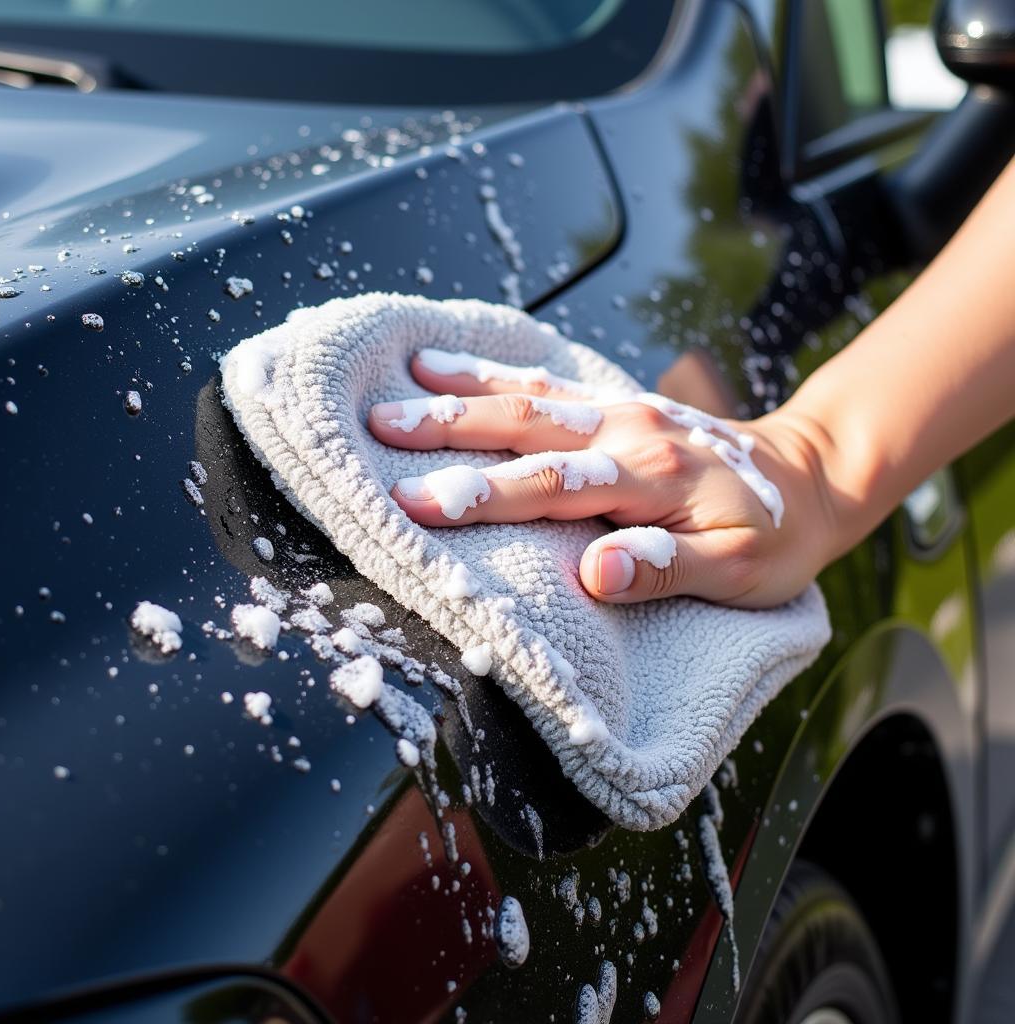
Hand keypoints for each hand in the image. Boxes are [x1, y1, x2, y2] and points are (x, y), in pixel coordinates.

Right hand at [368, 351, 837, 607]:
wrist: (809, 475)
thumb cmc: (774, 536)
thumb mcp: (738, 572)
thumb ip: (665, 569)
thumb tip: (594, 575)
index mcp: (652, 475)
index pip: (551, 488)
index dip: (481, 495)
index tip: (415, 503)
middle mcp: (629, 430)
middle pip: (527, 425)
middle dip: (449, 427)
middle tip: (380, 428)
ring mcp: (622, 410)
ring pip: (532, 394)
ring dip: (463, 389)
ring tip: (400, 384)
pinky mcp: (618, 404)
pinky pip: (551, 382)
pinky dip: (498, 371)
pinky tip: (454, 365)